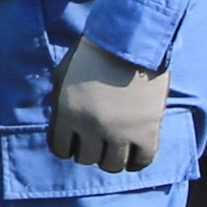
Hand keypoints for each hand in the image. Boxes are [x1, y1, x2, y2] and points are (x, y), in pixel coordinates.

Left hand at [48, 39, 168, 172]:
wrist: (132, 40)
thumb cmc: (95, 52)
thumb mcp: (65, 72)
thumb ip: (61, 100)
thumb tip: (61, 122)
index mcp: (68, 113)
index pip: (61, 149)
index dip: (68, 145)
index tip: (76, 141)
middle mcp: (91, 127)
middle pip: (87, 159)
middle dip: (90, 150)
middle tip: (98, 140)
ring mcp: (120, 132)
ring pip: (112, 166)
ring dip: (112, 157)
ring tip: (116, 146)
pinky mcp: (146, 131)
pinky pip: (141, 162)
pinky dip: (137, 160)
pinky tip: (135, 150)